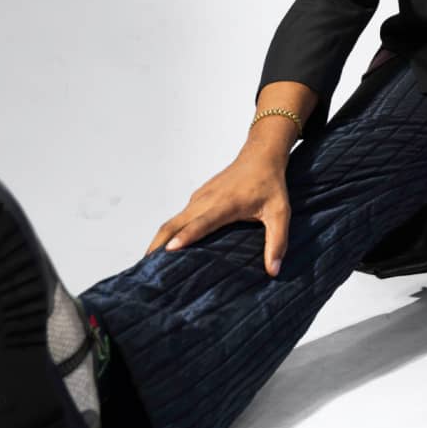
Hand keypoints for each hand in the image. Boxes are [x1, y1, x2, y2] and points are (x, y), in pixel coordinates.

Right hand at [147, 151, 291, 275]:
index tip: (169, 250)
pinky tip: (166, 250)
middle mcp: (206, 200)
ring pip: (172, 222)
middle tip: (146, 270)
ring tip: (149, 265)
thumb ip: (277, 241)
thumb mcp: (280, 213)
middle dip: (158, 245)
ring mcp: (198, 199)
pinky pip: (178, 218)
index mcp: (226, 204)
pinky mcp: (197, 199)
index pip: (202, 222)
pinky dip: (168, 233)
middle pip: (174, 224)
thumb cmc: (270, 184)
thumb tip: (273, 271)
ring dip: (158, 241)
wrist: (260, 156)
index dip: (186, 236)